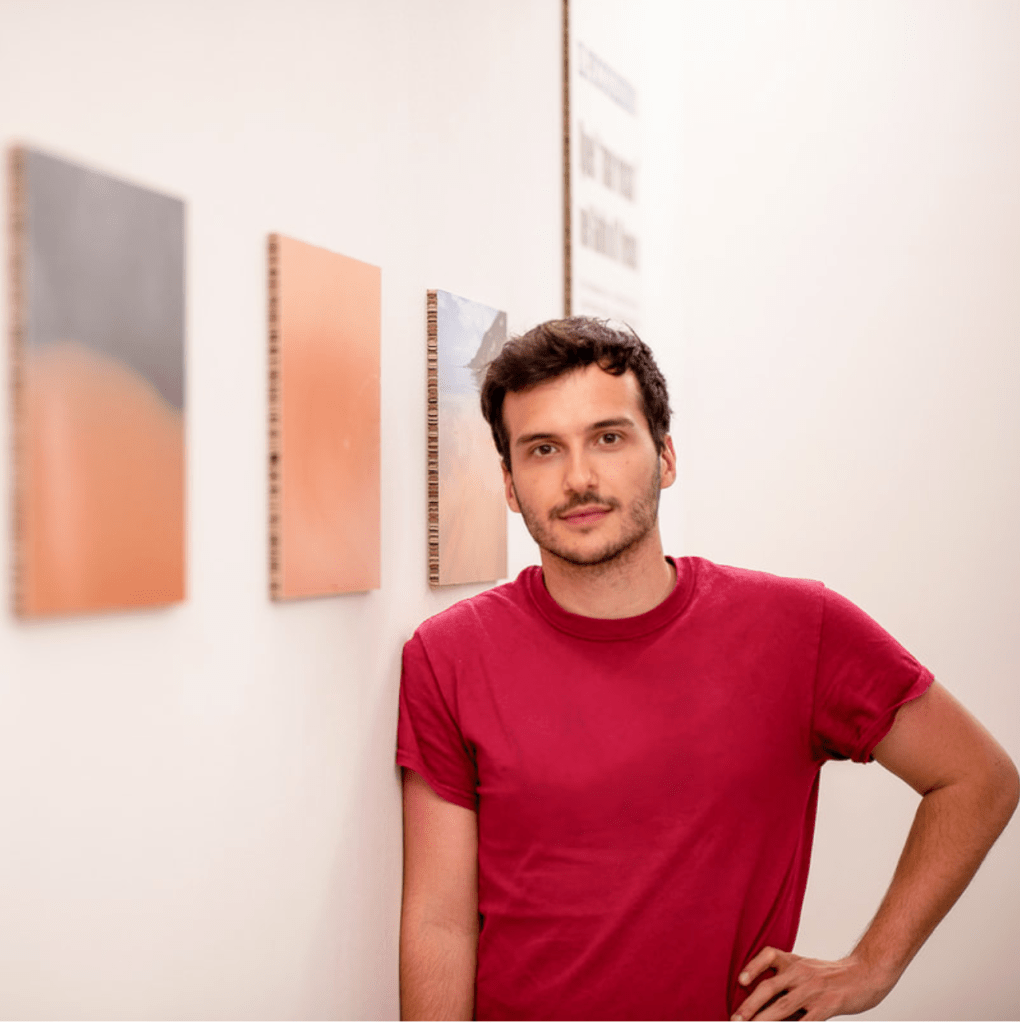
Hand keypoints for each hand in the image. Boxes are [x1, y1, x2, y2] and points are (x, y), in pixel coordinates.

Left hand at [731, 948, 893, 1020]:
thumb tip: (764, 1003)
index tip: (740, 981)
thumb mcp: (807, 968)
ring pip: (782, 1007)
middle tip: (735, 1019)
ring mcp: (813, 990)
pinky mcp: (826, 1006)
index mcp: (794, 961)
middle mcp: (800, 973)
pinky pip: (805, 1022)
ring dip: (764, 1019)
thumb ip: (787, 980)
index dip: (752, 967)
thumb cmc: (832, 975)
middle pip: (769, 987)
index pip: (769, 955)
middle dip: (750, 1005)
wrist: (865, 974)